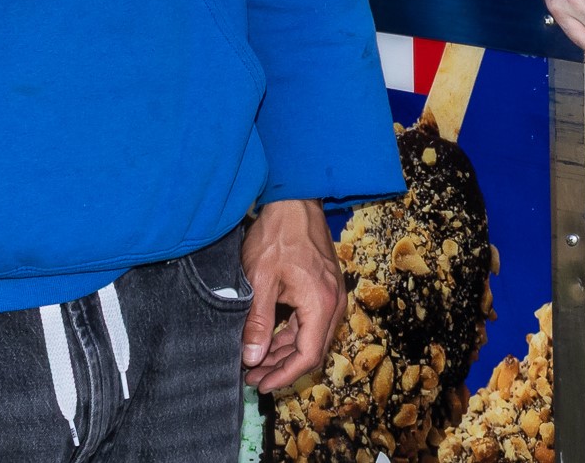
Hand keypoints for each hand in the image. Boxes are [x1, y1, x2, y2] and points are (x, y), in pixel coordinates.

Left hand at [241, 199, 340, 390]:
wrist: (294, 201)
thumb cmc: (277, 236)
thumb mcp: (260, 280)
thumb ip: (258, 322)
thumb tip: (252, 358)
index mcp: (321, 303)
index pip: (308, 355)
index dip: (284, 376)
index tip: (259, 384)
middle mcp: (333, 302)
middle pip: (312, 350)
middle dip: (282, 367)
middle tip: (251, 375)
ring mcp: (332, 294)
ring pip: (311, 336)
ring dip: (285, 352)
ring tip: (254, 360)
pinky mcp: (325, 287)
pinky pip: (311, 321)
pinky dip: (291, 334)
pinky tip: (269, 338)